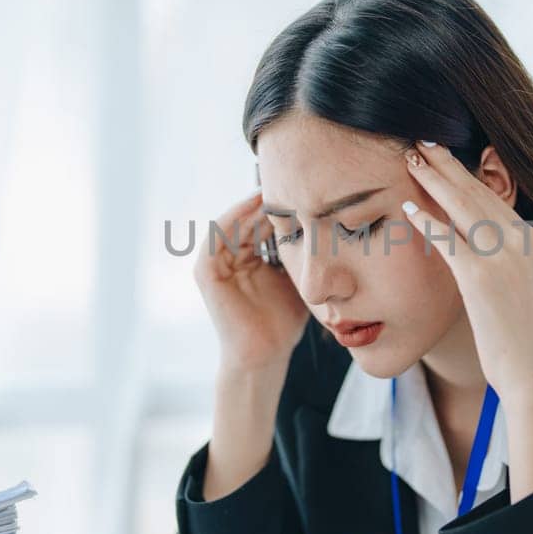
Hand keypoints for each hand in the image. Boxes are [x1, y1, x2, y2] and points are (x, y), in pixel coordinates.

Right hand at [193, 189, 309, 373]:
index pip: (260, 222)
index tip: (303, 187)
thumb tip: (327, 223)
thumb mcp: (297, 278)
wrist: (265, 354)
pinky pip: (216, 236)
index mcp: (248, 257)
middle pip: (246, 217)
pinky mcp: (205, 272)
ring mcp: (215, 264)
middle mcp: (229, 256)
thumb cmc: (283, 321)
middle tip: (289, 179)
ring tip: (272, 187)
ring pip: (232, 221)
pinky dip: (232, 217)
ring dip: (250, 203)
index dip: (279, 205)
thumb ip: (302, 253)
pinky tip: (252, 205)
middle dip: (267, 200)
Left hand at [397, 142, 532, 407]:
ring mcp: (502, 257)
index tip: (444, 157)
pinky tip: (408, 206)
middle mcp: (520, 242)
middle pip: (477, 192)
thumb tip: (496, 255)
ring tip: (411, 157)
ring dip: (434, 178)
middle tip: (422, 141)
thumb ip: (513, 264)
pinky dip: (427, 219)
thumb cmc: (524, 340)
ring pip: (462, 206)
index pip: (493, 198)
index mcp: (531, 242)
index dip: (465, 175)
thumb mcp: (528, 290)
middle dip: (447, 164)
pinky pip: (448, 239)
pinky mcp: (481, 278)